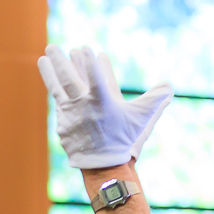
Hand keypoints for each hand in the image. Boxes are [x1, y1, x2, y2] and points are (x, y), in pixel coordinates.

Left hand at [37, 44, 171, 169]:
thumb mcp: (143, 119)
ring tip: (43, 57)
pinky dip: (55, 90)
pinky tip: (52, 82)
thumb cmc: (125, 140)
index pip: (95, 77)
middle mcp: (83, 106)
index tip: (84, 49)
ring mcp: (70, 115)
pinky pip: (58, 104)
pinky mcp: (62, 124)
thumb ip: (156, 100)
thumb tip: (169, 86)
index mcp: (103, 101)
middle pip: (69, 78)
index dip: (89, 63)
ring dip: (50, 71)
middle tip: (52, 47)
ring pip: (58, 88)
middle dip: (61, 61)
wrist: (104, 167)